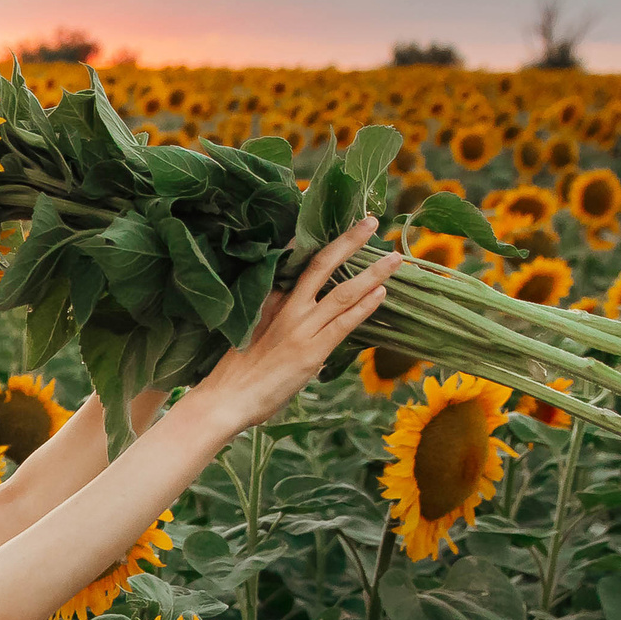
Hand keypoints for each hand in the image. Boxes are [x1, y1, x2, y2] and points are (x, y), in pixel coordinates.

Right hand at [186, 216, 404, 432]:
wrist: (226, 398)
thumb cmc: (237, 374)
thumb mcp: (251, 333)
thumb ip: (275, 320)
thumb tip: (302, 321)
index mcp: (269, 300)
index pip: (296, 262)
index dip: (318, 241)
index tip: (337, 224)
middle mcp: (287, 308)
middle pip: (322, 264)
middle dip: (349, 241)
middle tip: (371, 221)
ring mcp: (301, 328)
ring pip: (342, 293)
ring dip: (372, 273)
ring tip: (394, 257)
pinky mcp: (312, 351)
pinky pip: (345, 323)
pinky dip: (365, 306)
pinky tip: (382, 293)